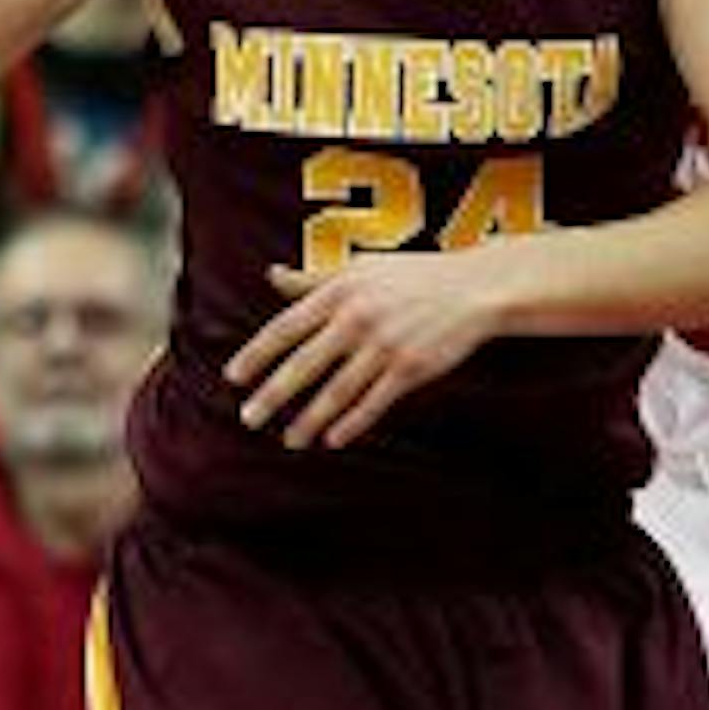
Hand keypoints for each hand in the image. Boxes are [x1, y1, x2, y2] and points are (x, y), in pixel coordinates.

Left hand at [226, 254, 510, 448]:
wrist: (475, 287)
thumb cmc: (413, 276)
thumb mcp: (360, 269)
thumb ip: (314, 280)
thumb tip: (272, 276)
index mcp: (340, 291)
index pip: (286, 327)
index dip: (257, 354)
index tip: (233, 378)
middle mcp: (358, 317)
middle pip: (304, 364)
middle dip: (273, 395)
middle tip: (249, 418)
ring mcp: (385, 345)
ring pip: (337, 391)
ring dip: (309, 419)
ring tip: (289, 440)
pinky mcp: (411, 368)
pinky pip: (373, 402)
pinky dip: (351, 423)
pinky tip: (332, 440)